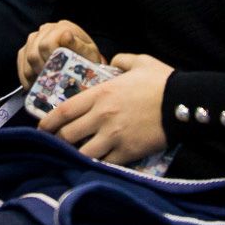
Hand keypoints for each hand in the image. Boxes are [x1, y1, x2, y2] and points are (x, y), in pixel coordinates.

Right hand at [16, 20, 102, 88]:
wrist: (84, 61)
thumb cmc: (88, 58)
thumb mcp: (89, 54)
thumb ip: (79, 46)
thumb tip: (66, 35)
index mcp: (63, 27)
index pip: (47, 44)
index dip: (50, 62)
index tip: (57, 75)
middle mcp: (46, 29)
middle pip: (34, 53)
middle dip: (42, 72)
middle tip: (51, 84)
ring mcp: (35, 37)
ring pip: (26, 58)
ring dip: (34, 75)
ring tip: (45, 86)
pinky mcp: (27, 47)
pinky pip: (21, 61)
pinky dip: (26, 76)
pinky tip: (35, 85)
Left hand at [38, 53, 172, 164]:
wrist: (183, 102)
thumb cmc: (161, 81)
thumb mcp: (140, 62)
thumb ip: (122, 60)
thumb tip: (113, 61)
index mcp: (101, 94)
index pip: (64, 111)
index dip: (49, 122)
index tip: (41, 128)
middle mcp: (102, 116)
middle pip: (68, 135)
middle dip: (59, 141)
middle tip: (57, 144)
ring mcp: (113, 136)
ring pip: (83, 153)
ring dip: (76, 155)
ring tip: (75, 156)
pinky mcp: (127, 152)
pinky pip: (104, 163)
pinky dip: (98, 164)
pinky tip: (96, 163)